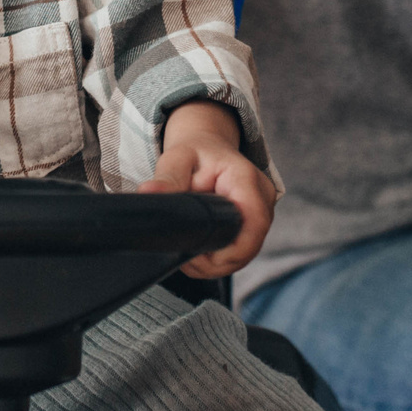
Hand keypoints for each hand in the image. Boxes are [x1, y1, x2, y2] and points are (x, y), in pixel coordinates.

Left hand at [143, 101, 275, 278]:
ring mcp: (263, 212)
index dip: (228, 250)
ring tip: (189, 250)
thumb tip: (148, 193)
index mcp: (245, 179)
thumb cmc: (195, 152)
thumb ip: (167, 178)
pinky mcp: (256, 224)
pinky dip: (221, 258)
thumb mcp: (177, 159)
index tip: (196, 256)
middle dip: (215, 261)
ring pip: (245, 254)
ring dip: (217, 262)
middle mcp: (262, 197)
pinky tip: (201, 250)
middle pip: (248, 247)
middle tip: (184, 256)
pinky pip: (242, 251)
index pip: (252, 224)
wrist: (208, 148)